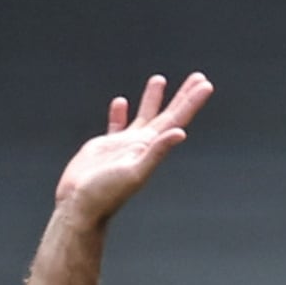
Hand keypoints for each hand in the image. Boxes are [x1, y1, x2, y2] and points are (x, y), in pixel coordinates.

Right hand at [54, 74, 212, 228]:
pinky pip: (116, 126)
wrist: (80, 207)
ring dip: (152, 99)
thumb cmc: (105, 194)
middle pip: (167, 114)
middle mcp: (141, 145)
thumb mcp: (135, 172)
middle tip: (198, 77)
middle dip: (182, 95)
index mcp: (150, 147)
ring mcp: (123, 145)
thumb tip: (180, 133)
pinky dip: (120, 114)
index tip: (205, 83)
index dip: (191, 101)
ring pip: (143, 116)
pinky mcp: (105, 147)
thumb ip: (157, 152)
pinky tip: (121, 103)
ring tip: (159, 79)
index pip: (176, 119)